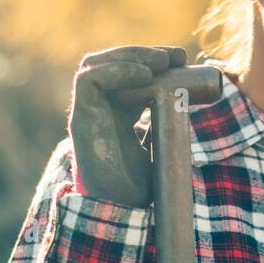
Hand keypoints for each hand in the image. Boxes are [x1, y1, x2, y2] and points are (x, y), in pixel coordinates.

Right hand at [68, 45, 186, 206]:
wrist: (122, 209)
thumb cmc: (140, 186)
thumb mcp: (161, 146)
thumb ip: (164, 123)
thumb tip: (183, 100)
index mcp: (118, 114)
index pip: (130, 74)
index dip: (154, 62)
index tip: (183, 59)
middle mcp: (100, 109)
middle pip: (113, 64)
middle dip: (145, 53)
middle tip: (176, 55)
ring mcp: (88, 112)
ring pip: (96, 65)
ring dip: (130, 56)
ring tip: (160, 61)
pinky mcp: (80, 118)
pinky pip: (88, 80)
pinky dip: (116, 70)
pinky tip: (144, 73)